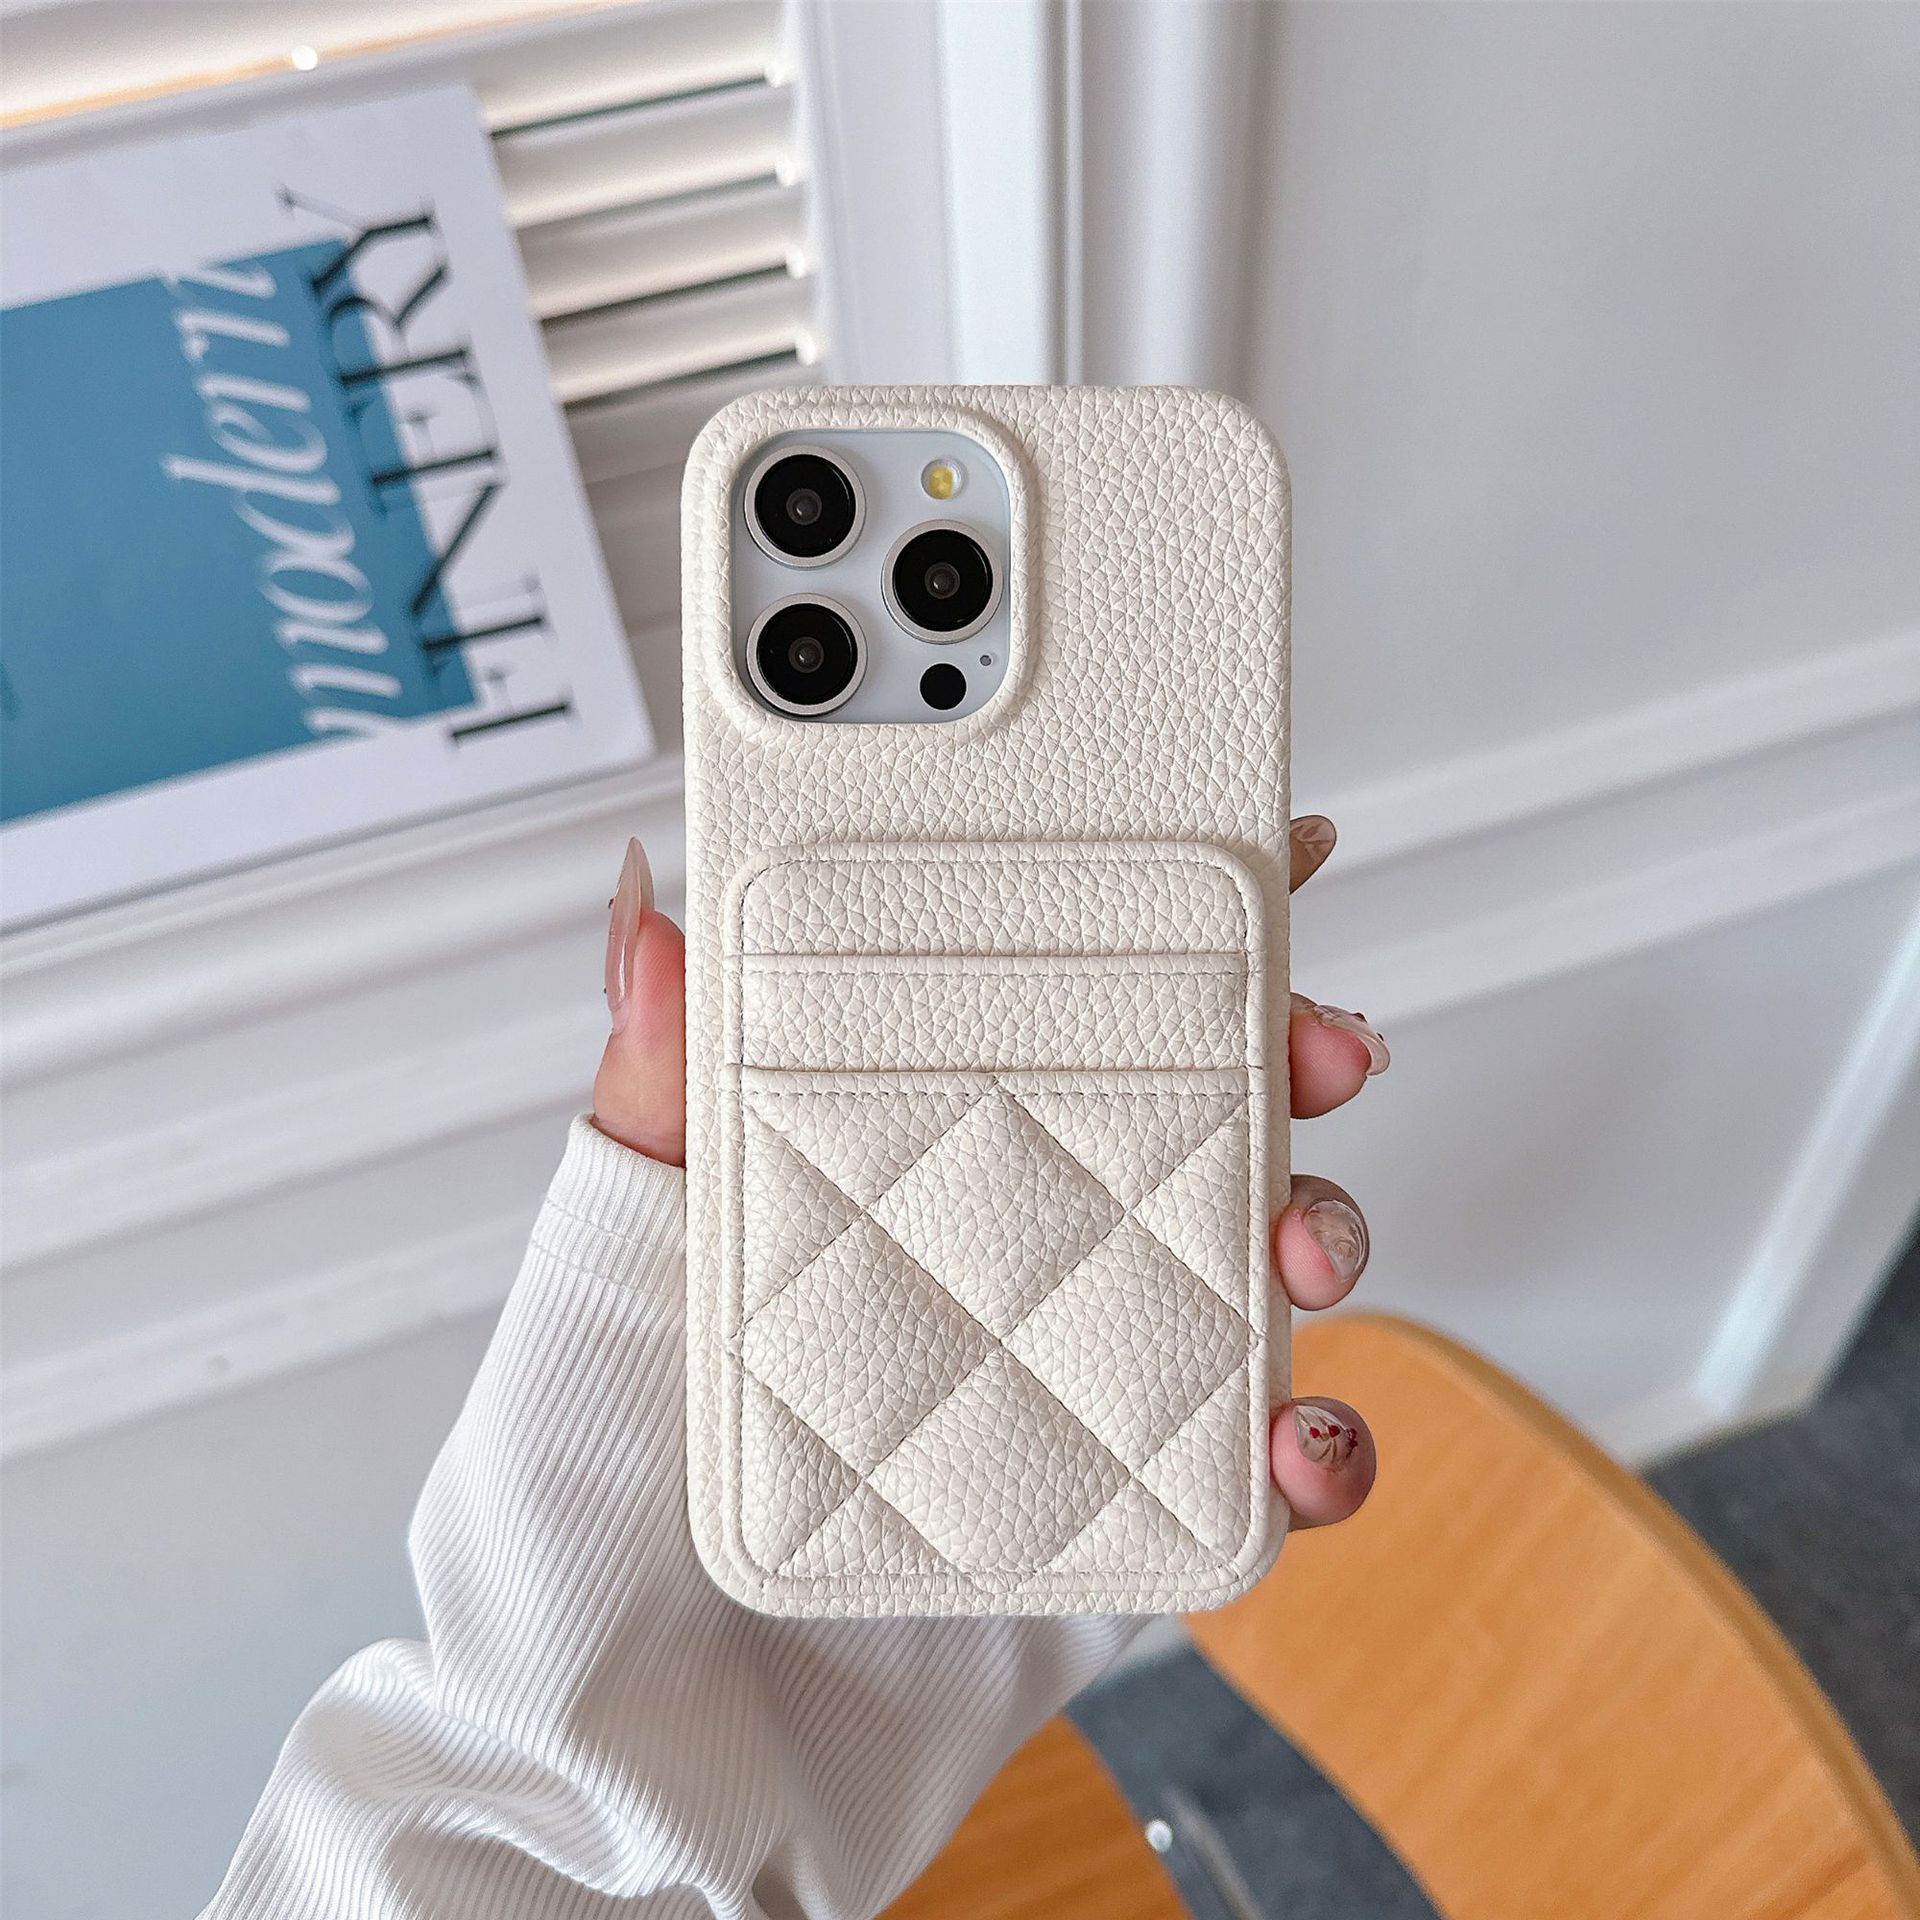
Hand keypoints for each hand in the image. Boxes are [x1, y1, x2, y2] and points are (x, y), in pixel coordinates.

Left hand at [597, 816, 1384, 1536]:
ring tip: (1311, 1249)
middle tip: (1325, 1048)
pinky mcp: (1128, 1514)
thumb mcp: (608, 1273)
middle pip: (1188, 1119)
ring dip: (1325, 1230)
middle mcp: (1003, 1254)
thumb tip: (650, 906)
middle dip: (1287, 1062)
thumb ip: (653, 1096)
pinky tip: (1302, 1441)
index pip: (1042, 1015)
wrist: (642, 1757)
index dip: (1160, 932)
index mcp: (900, 1170)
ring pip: (1252, 1267)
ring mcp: (1076, 1379)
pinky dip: (1325, 1442)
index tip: (1259, 853)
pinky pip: (1263, 1462)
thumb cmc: (592, 1508)